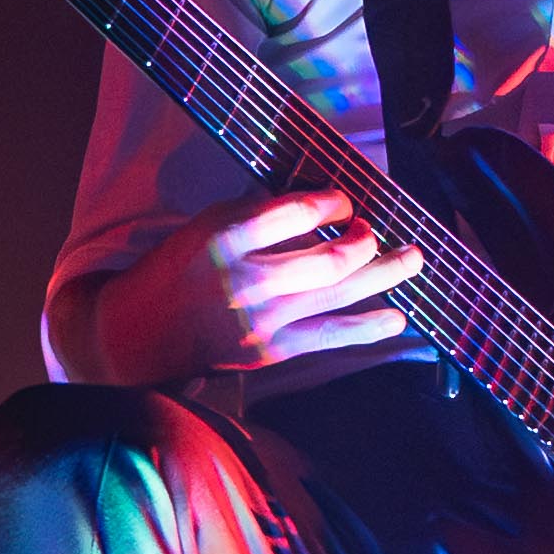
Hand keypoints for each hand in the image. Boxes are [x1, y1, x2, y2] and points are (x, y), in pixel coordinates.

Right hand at [68, 186, 422, 384]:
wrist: (139, 334)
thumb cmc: (176, 270)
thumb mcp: (208, 224)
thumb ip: (261, 214)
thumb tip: (324, 203)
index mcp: (227, 236)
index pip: (299, 210)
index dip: (333, 201)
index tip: (342, 201)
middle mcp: (249, 279)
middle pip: (332, 257)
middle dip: (366, 239)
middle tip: (372, 230)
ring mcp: (264, 320)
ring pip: (342, 294)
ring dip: (386, 273)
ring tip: (413, 257)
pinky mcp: (271, 352)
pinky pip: (332, 337)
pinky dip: (368, 327)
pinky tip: (396, 318)